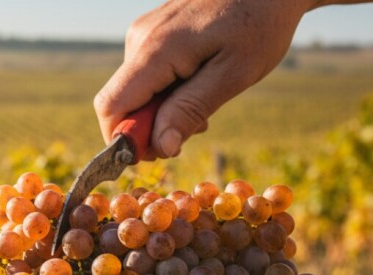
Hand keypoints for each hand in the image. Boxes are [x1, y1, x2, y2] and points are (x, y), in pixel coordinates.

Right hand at [95, 0, 313, 158]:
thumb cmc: (260, 24)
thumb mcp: (234, 73)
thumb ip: (192, 109)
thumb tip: (160, 147)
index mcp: (156, 50)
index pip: (111, 106)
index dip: (124, 138)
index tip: (157, 152)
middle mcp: (140, 39)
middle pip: (121, 101)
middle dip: (150, 127)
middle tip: (195, 129)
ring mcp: (144, 32)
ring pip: (134, 90)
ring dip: (162, 109)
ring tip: (206, 100)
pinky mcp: (153, 30)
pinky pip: (146, 73)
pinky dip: (166, 90)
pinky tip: (199, 81)